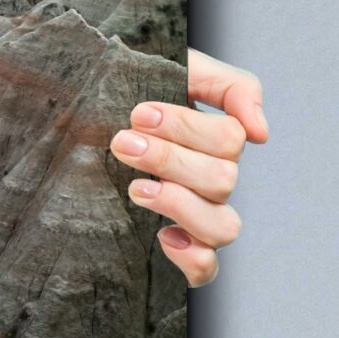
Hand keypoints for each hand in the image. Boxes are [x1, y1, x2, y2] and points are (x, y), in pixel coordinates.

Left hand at [111, 48, 267, 287]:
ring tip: (135, 188)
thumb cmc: (131, 86)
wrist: (77, 109)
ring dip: (179, 204)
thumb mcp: (181, 68)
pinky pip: (206, 269)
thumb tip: (261, 133)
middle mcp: (212, 179)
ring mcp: (198, 215)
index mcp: (215, 139)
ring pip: (223, 227)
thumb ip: (231, 86)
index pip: (229, 139)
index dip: (186, 128)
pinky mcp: (179, 245)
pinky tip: (162, 236)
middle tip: (122, 142)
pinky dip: (192, 257)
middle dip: (169, 159)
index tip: (138, 114)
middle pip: (222, 180)